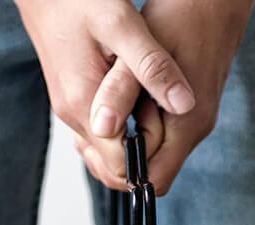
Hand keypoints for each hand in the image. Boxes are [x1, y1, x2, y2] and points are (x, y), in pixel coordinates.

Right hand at [15, 0, 195, 189]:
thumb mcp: (122, 25)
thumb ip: (152, 66)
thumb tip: (184, 105)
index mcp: (84, 105)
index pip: (120, 168)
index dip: (150, 157)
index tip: (168, 127)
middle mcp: (72, 115)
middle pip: (111, 167)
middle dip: (143, 157)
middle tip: (165, 120)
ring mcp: (70, 108)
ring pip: (105, 150)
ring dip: (134, 142)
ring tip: (154, 109)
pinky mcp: (72, 97)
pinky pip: (100, 131)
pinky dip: (122, 127)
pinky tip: (139, 101)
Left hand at [91, 0, 253, 194]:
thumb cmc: (182, 17)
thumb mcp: (141, 53)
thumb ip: (121, 93)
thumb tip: (101, 129)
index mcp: (187, 125)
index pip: (152, 181)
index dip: (121, 171)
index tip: (98, 142)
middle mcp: (194, 129)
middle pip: (151, 171)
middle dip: (120, 155)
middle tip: (96, 123)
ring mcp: (194, 120)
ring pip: (153, 151)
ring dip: (127, 136)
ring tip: (107, 107)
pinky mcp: (188, 108)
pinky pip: (158, 131)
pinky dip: (136, 122)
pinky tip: (121, 97)